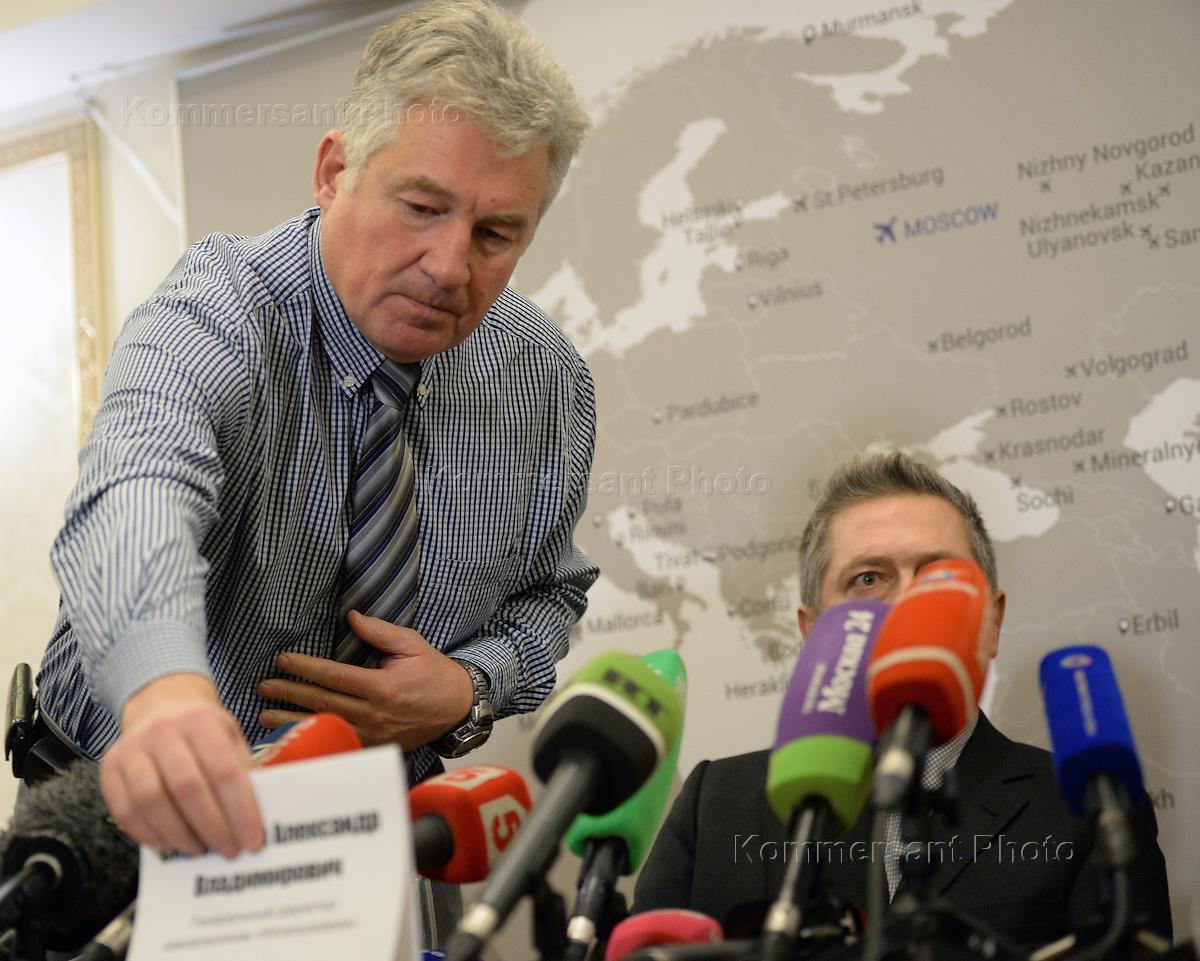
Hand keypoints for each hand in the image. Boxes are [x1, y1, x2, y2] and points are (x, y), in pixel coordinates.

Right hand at [101, 673, 263, 857]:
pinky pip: (124, 810)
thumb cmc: (204, 731)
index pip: (224, 771)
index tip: (252, 840)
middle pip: (187, 787)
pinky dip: (148, 834)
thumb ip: (243, 771)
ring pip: (151, 801)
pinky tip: (169, 845)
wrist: (160, 705)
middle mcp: (162, 730)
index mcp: (201, 720)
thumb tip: (257, 819)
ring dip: (178, 834)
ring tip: (199, 849)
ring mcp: (131, 748)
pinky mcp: (109, 767)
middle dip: (212, 827)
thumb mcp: (230, 737)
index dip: (240, 810)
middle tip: (229, 851)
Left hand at [257, 611, 473, 748]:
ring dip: (292, 722)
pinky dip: (313, 739)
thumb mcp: (412, 644)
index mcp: (383, 687)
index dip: (305, 668)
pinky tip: (293, 737)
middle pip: (322, 702)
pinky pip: (337, 743)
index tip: (283, 660)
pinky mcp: (373, 747)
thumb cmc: (434, 673)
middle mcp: (375, 714)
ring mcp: (373, 735)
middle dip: (289, 694)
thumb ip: (380, 632)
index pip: (334, 676)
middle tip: (263, 687)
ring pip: (325, 727)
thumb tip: (351, 617)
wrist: (456, 708)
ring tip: (264, 717)